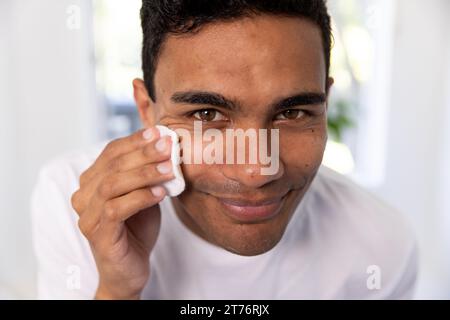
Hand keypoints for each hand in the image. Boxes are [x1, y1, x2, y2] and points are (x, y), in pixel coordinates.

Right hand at [71, 127, 173, 298]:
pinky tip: (161, 193)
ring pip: (111, 185)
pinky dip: (140, 197)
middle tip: (167, 146)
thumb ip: (147, 174)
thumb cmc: (136, 229)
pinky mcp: (98, 235)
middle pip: (111, 166)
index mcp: (92, 182)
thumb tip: (165, 147)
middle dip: (142, 154)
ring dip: (143, 174)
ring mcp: (88, 217)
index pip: (110, 153)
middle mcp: (84, 197)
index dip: (134, 141)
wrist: (129, 269)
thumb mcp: (143, 194)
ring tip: (168, 169)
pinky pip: (116, 209)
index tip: (157, 132)